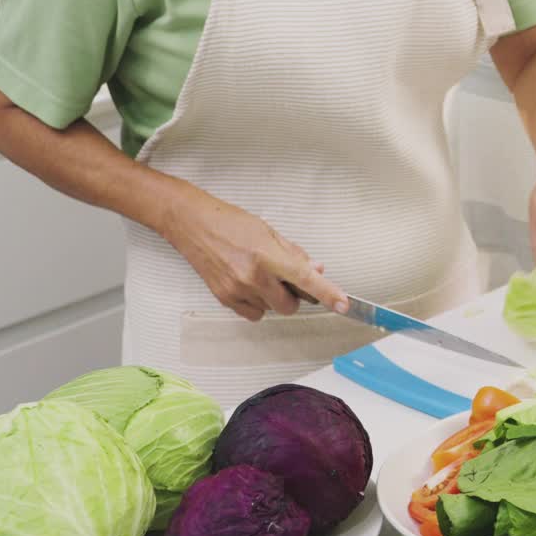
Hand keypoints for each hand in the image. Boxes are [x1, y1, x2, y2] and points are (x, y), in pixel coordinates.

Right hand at [161, 188, 347, 320]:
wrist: (192, 223)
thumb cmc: (230, 222)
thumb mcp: (269, 231)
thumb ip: (295, 254)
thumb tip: (317, 269)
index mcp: (267, 256)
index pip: (306, 279)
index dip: (327, 293)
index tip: (343, 304)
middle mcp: (253, 276)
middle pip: (290, 305)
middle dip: (293, 296)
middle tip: (284, 279)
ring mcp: (237, 289)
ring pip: (272, 310)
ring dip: (273, 298)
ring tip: (260, 275)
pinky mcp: (224, 298)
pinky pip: (253, 314)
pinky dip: (257, 304)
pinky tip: (249, 285)